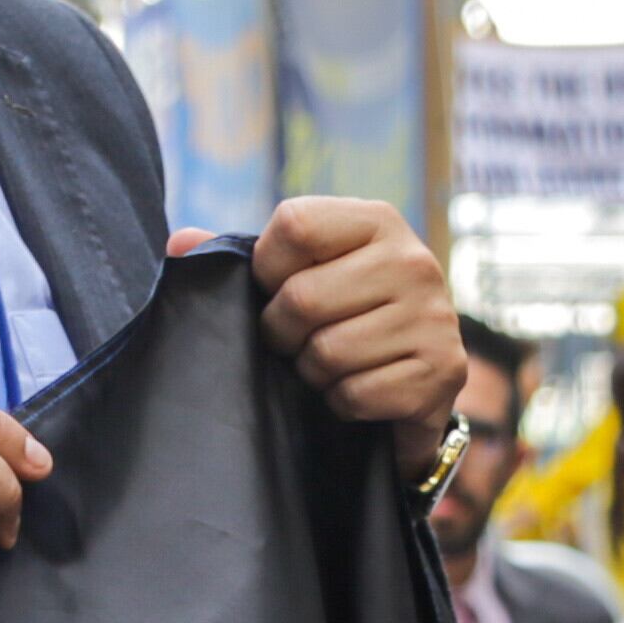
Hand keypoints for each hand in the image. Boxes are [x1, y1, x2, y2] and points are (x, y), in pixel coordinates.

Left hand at [248, 198, 462, 431]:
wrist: (415, 377)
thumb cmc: (343, 313)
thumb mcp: (299, 272)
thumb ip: (241, 255)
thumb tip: (179, 244)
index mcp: (376, 220)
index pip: (293, 226)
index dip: (266, 268)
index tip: (273, 289)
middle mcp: (415, 260)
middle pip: (302, 298)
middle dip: (282, 333)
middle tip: (295, 341)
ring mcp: (436, 317)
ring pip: (327, 353)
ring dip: (312, 371)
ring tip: (329, 363)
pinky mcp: (444, 372)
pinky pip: (356, 394)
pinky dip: (342, 402)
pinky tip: (359, 389)